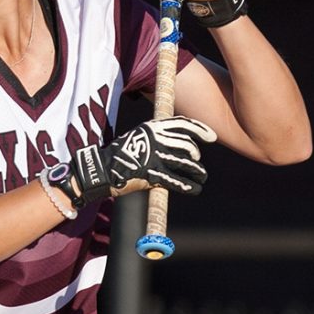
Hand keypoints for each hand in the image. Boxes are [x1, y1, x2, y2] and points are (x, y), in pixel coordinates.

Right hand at [56, 117, 214, 205]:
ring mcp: (154, 157)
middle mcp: (155, 139)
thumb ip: (157, 138)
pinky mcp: (152, 175)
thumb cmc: (121, 156)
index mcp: (152, 127)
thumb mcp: (138, 137)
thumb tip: (181, 144)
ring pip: (186, 163)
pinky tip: (195, 189)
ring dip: (198, 172)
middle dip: (195, 156)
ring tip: (201, 177)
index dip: (200, 130)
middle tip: (198, 164)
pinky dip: (189, 186)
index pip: (183, 124)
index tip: (212, 137)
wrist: (101, 170)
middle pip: (187, 145)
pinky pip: (177, 180)